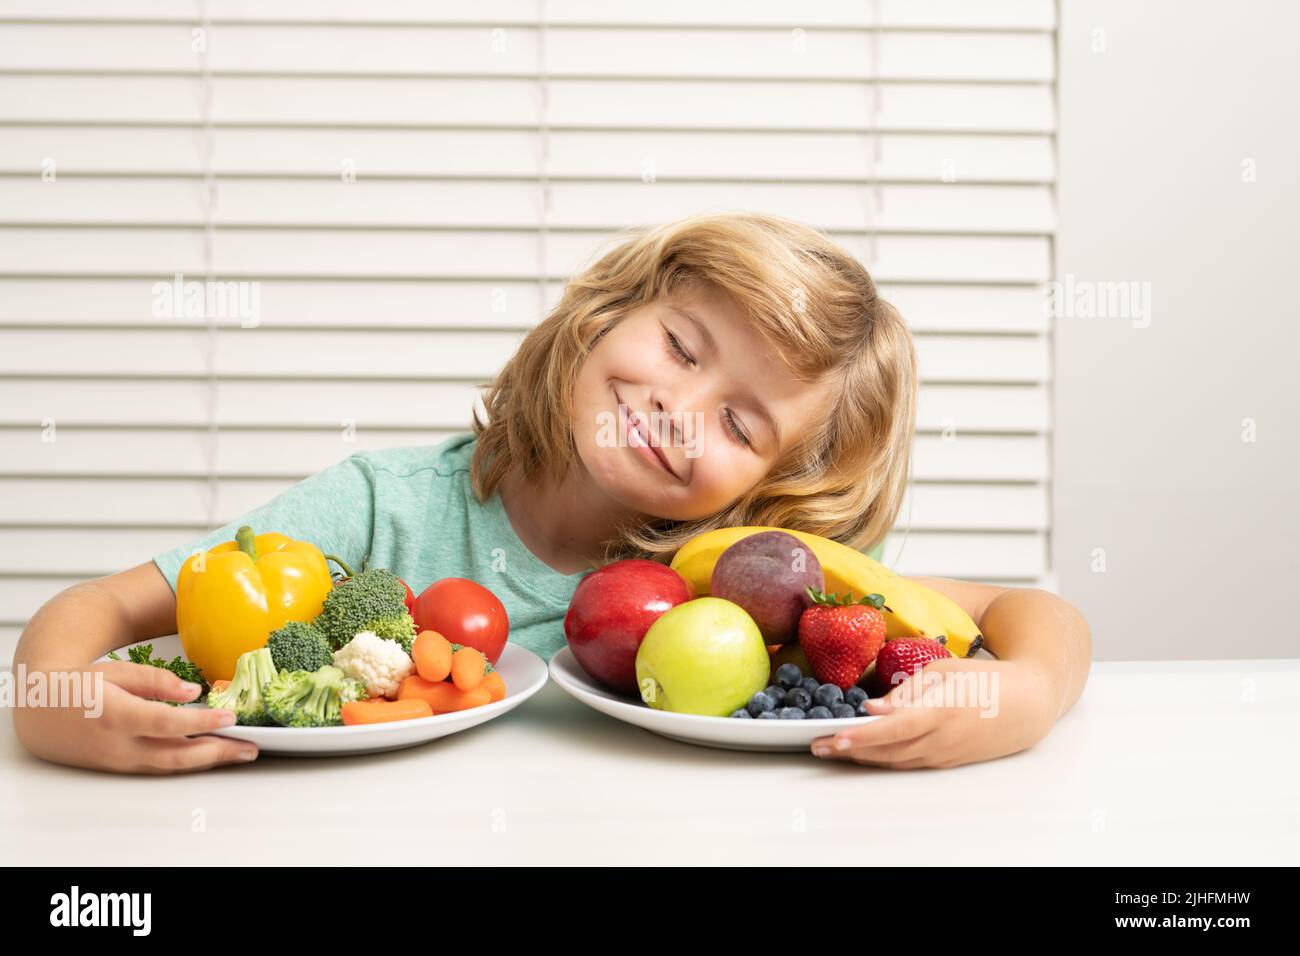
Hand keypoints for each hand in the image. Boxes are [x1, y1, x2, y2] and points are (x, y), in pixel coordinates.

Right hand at [12, 659, 258, 773]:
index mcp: (116, 715)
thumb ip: (156, 682)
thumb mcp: (116, 672)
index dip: (202, 723)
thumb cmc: (80, 686)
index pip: (166, 724)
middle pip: (175, 755)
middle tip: (251, 747)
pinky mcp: (120, 768)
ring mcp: (119, 761)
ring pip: (171, 766)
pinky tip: (210, 755)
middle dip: (218, 753)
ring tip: (240, 753)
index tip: (231, 717)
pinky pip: (160, 768)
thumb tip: (193, 693)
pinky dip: (188, 763)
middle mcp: (119, 744)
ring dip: (208, 762)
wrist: (40, 713)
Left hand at [810, 658, 1057, 768]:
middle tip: (816, 745)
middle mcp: (941, 738)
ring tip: (831, 748)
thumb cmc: (985, 679)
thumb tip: (873, 708)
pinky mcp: (946, 761)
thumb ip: (906, 691)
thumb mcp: (944, 671)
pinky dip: (882, 758)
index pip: (894, 728)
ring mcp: (944, 754)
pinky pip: (907, 762)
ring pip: (894, 760)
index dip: (862, 735)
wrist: (1028, 704)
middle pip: (887, 749)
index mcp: (941, 710)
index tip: (834, 736)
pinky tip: (863, 751)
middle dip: (849, 750)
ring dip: (861, 757)